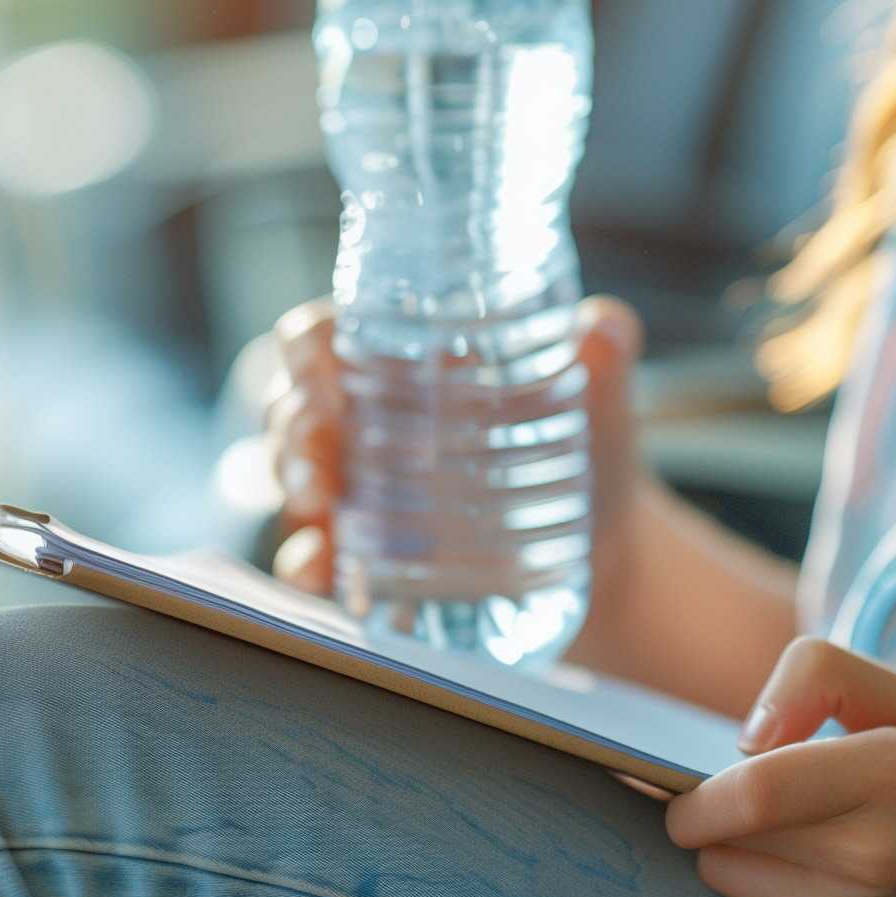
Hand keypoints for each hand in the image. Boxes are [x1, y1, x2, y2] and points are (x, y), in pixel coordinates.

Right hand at [261, 294, 653, 610]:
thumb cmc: (588, 451)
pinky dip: (308, 565)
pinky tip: (323, 569)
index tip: (319, 366)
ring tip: (318, 502)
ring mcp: (360, 493)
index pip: (321, 337)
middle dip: (292, 426)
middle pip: (293, 407)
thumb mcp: (597, 399)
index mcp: (400, 365)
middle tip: (320, 449)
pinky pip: (315, 559)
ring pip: (291, 477)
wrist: (605, 552)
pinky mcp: (370, 559)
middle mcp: (365, 424)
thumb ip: (604, 351)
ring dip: (290, 485)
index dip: (304, 347)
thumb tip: (603, 326)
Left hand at [664, 637, 895, 896]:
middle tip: (733, 803)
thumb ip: (822, 677)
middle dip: (709, 819)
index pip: (751, 792)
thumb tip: (747, 737)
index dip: (695, 795)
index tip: (682, 789)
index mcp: (891, 773)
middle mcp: (876, 854)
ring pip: (736, 882)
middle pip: (728, 839)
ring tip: (796, 839)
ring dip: (741, 857)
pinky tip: (836, 885)